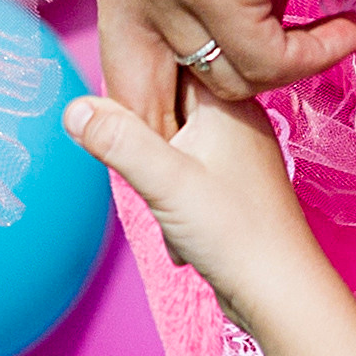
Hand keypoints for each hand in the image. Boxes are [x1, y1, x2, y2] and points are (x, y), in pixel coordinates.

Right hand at [62, 84, 323, 339]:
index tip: (124, 117)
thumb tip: (75, 108)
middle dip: (146, 140)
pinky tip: (180, 225)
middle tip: (150, 174)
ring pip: (176, 140)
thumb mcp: (164, 182)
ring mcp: (238, 150)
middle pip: (168, 103)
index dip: (138, 86)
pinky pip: (189, 170)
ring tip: (170, 204)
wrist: (280, 292)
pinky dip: (175, 196)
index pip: (170, 63)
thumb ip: (119, 142)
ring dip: (160, 173)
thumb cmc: (234, 234)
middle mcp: (237, 117)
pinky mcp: (234, 181)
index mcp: (227, 101)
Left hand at [88, 0, 355, 138]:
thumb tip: (216, 73)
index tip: (199, 132)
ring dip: (285, 66)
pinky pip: (267, 61)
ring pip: (223, 79)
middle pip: (150, 89)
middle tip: (257, 120)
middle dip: (200, 118)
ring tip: (335, 31)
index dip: (162, 106)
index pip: (121, 61)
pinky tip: (352, 27)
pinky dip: (318, 52)